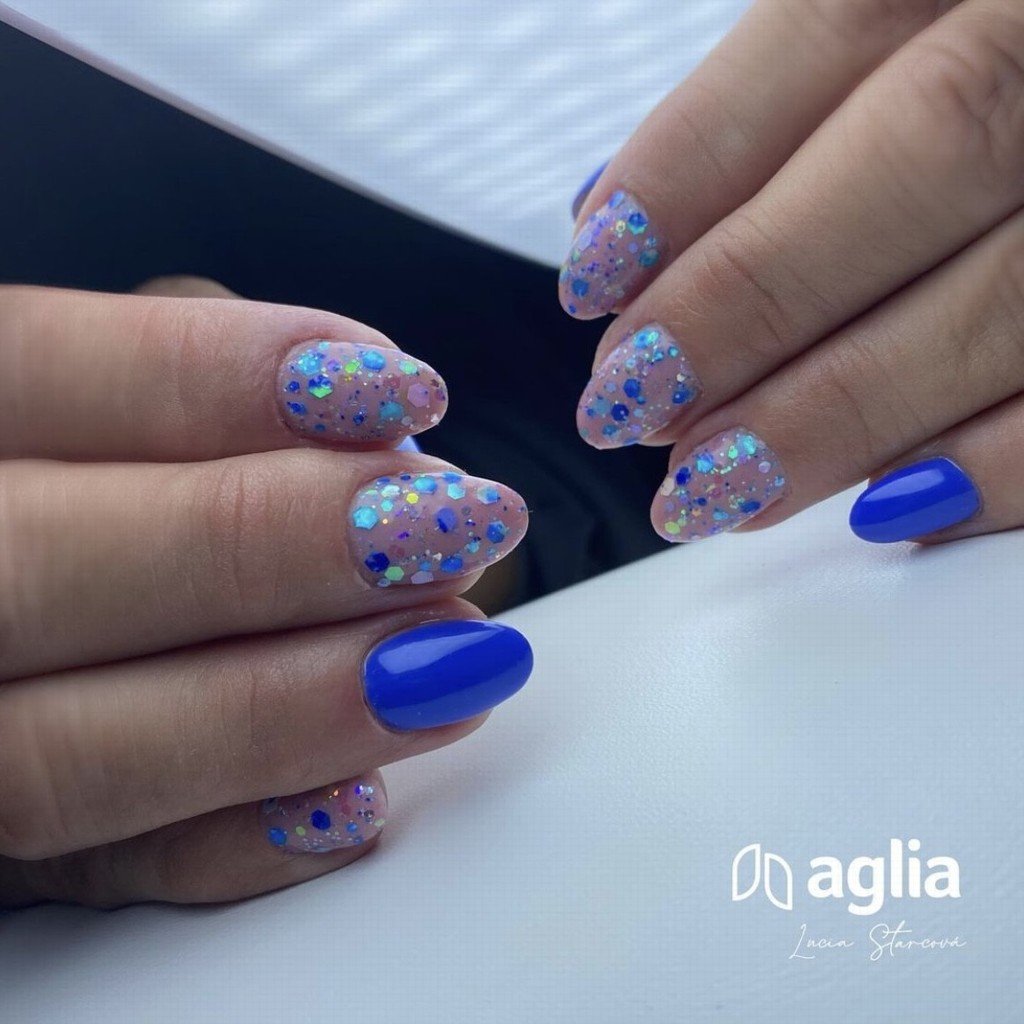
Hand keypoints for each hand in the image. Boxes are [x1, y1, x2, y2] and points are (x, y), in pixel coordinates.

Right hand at [0, 283, 530, 907]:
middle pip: (35, 569)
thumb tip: (369, 421)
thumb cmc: (121, 494)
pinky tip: (353, 805)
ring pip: (57, 753)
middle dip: (262, 544)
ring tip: (449, 665)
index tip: (400, 393)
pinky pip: (92, 878)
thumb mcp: (133, 404)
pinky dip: (228, 848)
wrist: (71, 622)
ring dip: (278, 709)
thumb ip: (204, 401)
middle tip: (450, 530)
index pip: (35, 375)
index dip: (215, 376)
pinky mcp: (7, 859)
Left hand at [563, 0, 1021, 544]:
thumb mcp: (907, 22)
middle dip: (751, 298)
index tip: (594, 282)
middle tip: (631, 401)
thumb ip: (784, 105)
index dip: (693, 166)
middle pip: (930, 153)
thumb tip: (619, 220)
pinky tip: (889, 511)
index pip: (832, 31)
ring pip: (1017, 292)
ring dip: (842, 410)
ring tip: (711, 487)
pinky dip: (1003, 467)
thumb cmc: (992, 64)